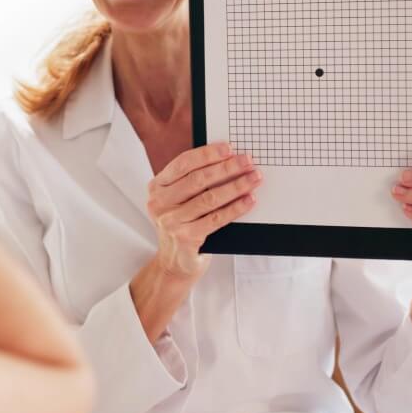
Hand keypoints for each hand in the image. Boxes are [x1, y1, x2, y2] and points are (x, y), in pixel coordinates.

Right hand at [145, 142, 260, 280]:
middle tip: (248, 161)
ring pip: (209, 198)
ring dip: (236, 186)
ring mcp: (171, 221)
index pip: (183, 163)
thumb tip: (227, 159)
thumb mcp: (178, 200)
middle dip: (227, 168)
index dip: (207, 154)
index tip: (229, 148)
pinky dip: (235, 208)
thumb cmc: (182, 225)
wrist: (175, 263)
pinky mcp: (185, 238)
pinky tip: (249, 200)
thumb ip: (192, 182)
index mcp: (157, 187)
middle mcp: (160, 203)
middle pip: (198, 179)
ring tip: (254, 179)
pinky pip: (216, 219)